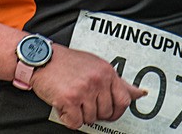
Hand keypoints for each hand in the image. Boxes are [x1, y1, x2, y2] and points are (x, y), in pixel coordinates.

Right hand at [30, 45, 146, 128]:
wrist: (41, 59)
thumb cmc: (68, 63)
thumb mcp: (97, 66)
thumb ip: (118, 82)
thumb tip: (140, 94)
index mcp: (107, 72)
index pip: (124, 100)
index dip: (115, 111)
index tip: (107, 111)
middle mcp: (98, 80)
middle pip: (106, 113)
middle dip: (93, 112)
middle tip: (82, 100)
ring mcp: (85, 89)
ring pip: (90, 119)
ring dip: (79, 114)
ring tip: (72, 98)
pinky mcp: (70, 99)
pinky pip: (75, 123)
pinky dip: (68, 118)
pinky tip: (63, 104)